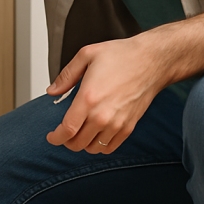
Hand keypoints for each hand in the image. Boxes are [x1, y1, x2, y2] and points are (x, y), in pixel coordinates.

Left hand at [45, 36, 165, 154]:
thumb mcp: (87, 55)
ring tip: (80, 132)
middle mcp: (102, 115)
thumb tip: (52, 91)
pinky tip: (96, 135)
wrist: (151, 61)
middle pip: (77, 144)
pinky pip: (110, 148)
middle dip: (66, 141)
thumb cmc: (122, 56)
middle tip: (64, 133)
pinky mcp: (129, 127)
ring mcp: (117, 124)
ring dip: (83, 144)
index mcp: (88, 98)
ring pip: (93, 148)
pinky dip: (100, 146)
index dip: (55, 138)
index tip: (51, 136)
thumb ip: (66, 75)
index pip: (67, 130)